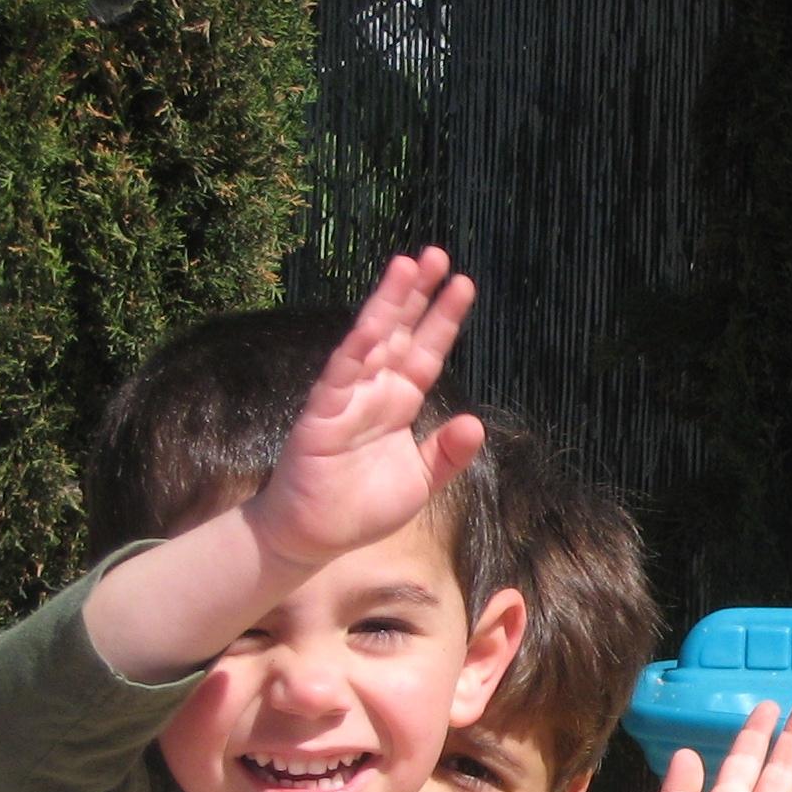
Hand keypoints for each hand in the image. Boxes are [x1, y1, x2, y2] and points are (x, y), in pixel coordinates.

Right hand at [244, 251, 485, 575]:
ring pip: (369, 342)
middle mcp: (373, 391)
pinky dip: (356, 349)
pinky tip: (374, 322)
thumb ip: (447, 454)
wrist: (315, 537)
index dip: (443, 319)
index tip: (463, 284)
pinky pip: (340, 376)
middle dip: (417, 295)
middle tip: (437, 255)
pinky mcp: (321, 415)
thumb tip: (476, 422)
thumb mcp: (421, 481)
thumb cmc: (362, 507)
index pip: (425, 352)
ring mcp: (345, 398)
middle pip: (400, 333)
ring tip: (407, 266)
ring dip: (387, 305)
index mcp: (398, 402)